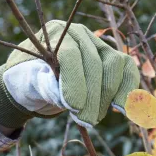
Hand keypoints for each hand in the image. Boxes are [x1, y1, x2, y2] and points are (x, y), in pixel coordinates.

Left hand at [0, 20, 139, 128]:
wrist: (38, 82)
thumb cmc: (29, 82)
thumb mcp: (27, 83)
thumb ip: (42, 84)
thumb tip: (63, 93)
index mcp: (56, 33)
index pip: (70, 54)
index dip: (74, 81)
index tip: (73, 107)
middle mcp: (80, 34)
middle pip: (95, 62)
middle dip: (92, 96)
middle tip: (85, 121)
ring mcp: (99, 45)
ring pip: (115, 65)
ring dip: (107, 96)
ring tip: (93, 118)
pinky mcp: (113, 60)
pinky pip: (128, 70)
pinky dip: (128, 90)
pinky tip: (123, 109)